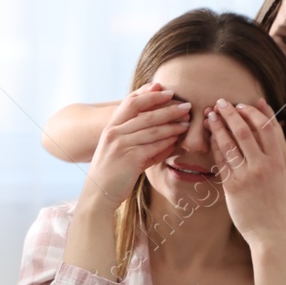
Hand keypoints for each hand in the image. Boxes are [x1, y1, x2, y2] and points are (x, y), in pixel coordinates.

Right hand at [80, 83, 191, 208]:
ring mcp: (121, 145)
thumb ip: (137, 140)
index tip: (164, 89)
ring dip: (173, 124)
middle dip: (168, 108)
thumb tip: (165, 134)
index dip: (148, 94)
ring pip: (153, 129)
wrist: (98, 195)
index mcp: (110, 128)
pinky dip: (168, 142)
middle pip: (145, 114)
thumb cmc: (111, 174)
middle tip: (186, 105)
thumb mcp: (118, 151)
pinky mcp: (130, 159)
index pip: (130, 103)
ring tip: (187, 122)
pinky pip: (155, 146)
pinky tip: (178, 139)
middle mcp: (114, 133)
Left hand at [208, 98, 285, 244]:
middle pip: (245, 131)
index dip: (252, 112)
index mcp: (278, 162)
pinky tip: (209, 138)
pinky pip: (220, 162)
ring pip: (230, 144)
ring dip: (218, 127)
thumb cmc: (275, 204)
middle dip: (231, 114)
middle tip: (220, 102)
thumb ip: (271, 156)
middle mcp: (263, 166)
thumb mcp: (279, 177)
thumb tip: (265, 136)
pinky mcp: (232, 187)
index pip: (266, 128)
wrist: (272, 232)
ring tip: (210, 116)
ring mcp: (247, 176)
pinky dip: (214, 147)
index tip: (241, 104)